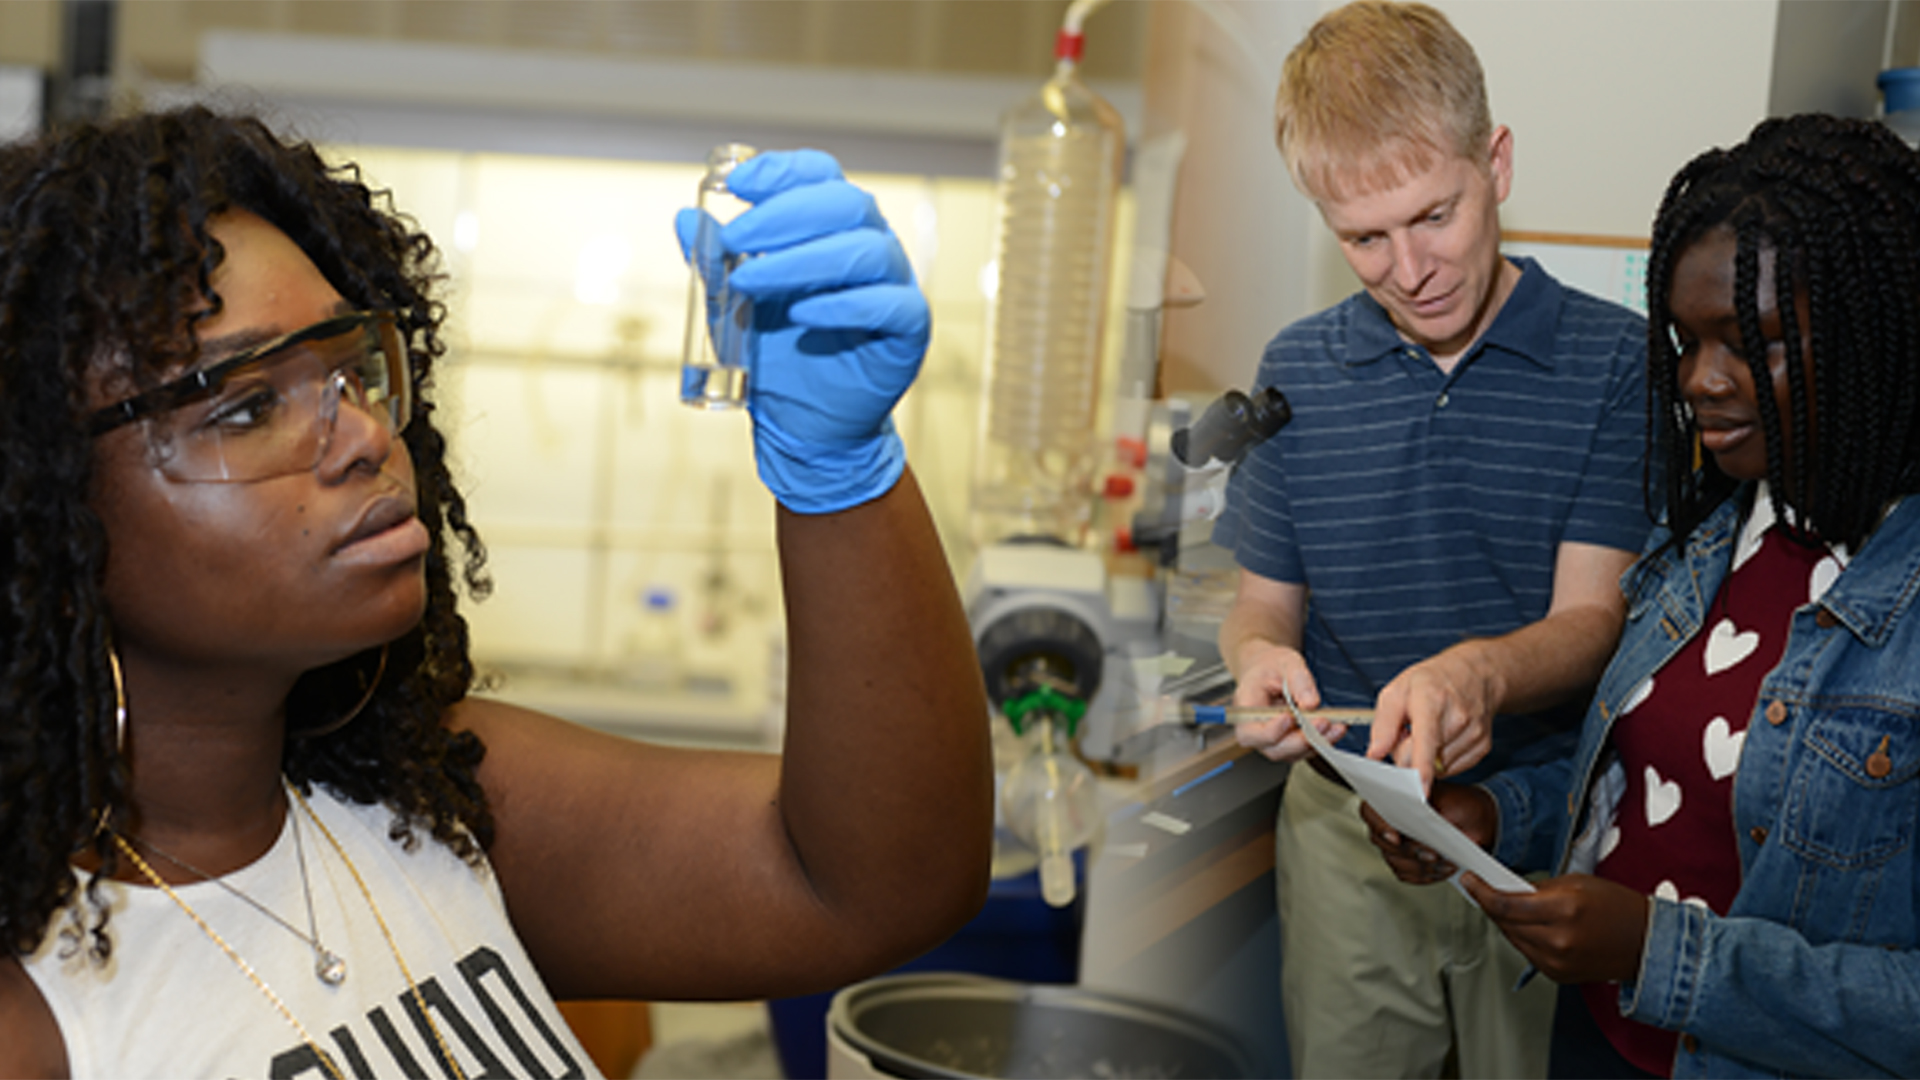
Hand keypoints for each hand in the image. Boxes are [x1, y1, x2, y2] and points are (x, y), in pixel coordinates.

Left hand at [675, 149, 927, 513]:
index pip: (819, 175)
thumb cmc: (776, 354)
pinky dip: (844, 305)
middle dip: (783, 214)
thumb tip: (686, 218)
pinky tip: (802, 315)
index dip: (781, 171)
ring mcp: (894, 284)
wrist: (802, 422)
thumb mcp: (731, 304)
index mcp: (832, 227)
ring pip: (867, 250)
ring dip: (802, 260)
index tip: (734, 184)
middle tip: (734, 239)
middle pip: (845, 203)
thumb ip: (714, 261)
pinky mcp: (909, 329)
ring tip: (750, 282)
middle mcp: (869, 245)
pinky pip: (891, 304)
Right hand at [1228, 643, 1343, 761]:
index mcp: (1246, 707)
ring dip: (1315, 743)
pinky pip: (1303, 750)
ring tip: (1336, 727)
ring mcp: (1271, 740)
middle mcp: (1255, 729)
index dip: (1271, 730)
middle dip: (1301, 740)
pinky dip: (1321, 742)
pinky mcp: (1287, 743)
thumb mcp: (1286, 662)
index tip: (1290, 718)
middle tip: (1323, 723)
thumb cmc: (1271, 667)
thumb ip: (1299, 680)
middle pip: (1273, 749)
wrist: (1270, 671)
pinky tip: (1335, 729)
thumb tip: (1311, 704)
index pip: (1250, 732)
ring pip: (1291, 753)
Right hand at [1362, 781, 1494, 884]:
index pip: (1370, 810)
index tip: (1396, 837)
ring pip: (1395, 861)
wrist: (1477, 822)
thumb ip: (1432, 804)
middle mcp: (1390, 821)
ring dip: (1422, 865)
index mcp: (1395, 797)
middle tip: (1434, 854)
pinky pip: (1406, 874)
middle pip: (1382, 842)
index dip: (1379, 825)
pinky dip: (1425, 875)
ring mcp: (1395, 844)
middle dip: (1410, 851)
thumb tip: (1421, 803)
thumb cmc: (1464, 805)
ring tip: (1446, 862)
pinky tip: (1443, 869)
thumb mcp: (1452, 800)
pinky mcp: (1405, 861)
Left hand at [1368, 642, 1498, 790]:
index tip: (1421, 789)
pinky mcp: (1482, 747)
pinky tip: (1442, 738)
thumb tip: (1374, 755)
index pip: (1427, 740)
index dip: (1422, 767)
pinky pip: (1452, 769)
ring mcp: (1474, 734)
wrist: (1475, 673)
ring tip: (1428, 731)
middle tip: (1408, 732)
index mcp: (1432, 701)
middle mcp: (1458, 718)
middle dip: (1407, 753)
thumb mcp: (1397, 690)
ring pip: (1438, 768)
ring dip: (1425, 758)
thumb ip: (1382, 725)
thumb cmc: (1432, 681)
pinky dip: (1441, 760)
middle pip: (1424, 759)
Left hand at [1460, 872, 1650, 983]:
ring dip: (1506, 922)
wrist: (1645, 942)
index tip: (1469, 880)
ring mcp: (1557, 962)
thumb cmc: (1616, 907)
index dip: (1481, 892)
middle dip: (1491, 904)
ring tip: (1515, 906)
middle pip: (1504, 923)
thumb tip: (1506, 888)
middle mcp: (1558, 939)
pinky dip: (1523, 938)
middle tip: (1486, 888)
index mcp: (1563, 910)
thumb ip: (1538, 887)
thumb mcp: (1576, 883)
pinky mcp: (1558, 975)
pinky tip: (1532, 926)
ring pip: (1512, 938)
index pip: (1505, 904)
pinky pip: (1526, 953)